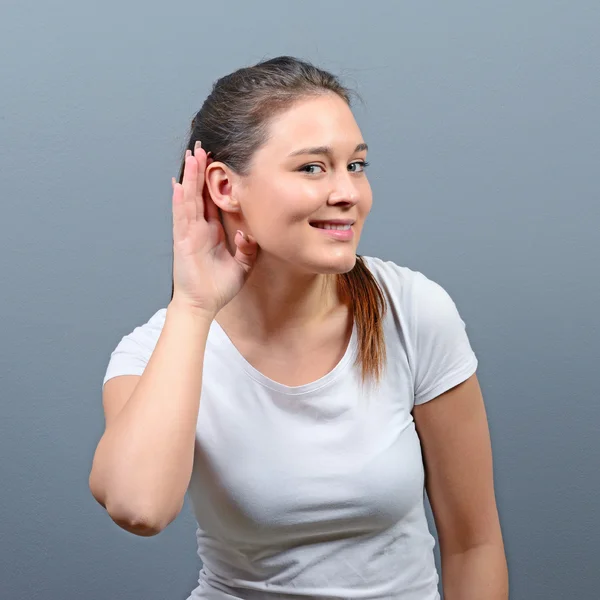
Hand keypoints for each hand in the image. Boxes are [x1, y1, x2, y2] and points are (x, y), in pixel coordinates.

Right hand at [170, 141, 257, 317]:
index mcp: (211, 231)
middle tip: (201, 146)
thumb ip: (248, 248)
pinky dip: (180, 200)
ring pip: (189, 199)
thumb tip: (248, 232)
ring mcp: (189, 233)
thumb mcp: (242, 265)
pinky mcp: (183, 241)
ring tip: (191, 155)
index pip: (211, 200)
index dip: (212, 181)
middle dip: (199, 170)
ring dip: (190, 177)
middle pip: (198, 193)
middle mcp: (198, 228)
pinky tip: (179, 184)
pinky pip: (181, 217)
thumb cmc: (219, 287)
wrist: (203, 305)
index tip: (216, 161)